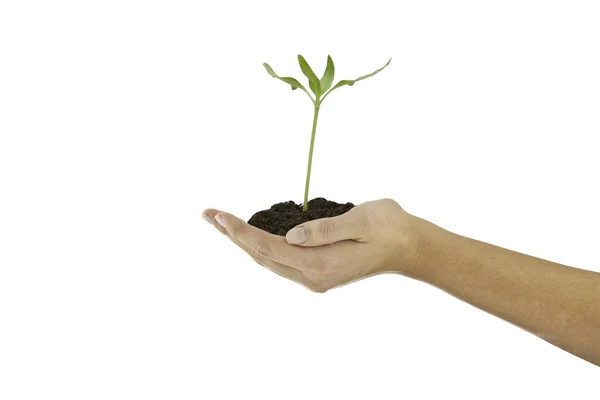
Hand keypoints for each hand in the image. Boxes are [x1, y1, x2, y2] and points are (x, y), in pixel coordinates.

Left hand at [203, 199, 427, 292]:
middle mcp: (313, 276)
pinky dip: (261, 246)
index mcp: (320, 264)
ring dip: (243, 242)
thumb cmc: (389, 227)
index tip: (219, 216)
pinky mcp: (318, 272)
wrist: (410, 247)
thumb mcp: (360, 220)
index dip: (241, 232)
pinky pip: (280, 261)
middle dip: (233, 235)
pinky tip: (251, 236)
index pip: (268, 248)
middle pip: (261, 256)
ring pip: (268, 260)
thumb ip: (324, 230)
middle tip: (208, 214)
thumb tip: (290, 236)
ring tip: (222, 223)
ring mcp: (315, 277)